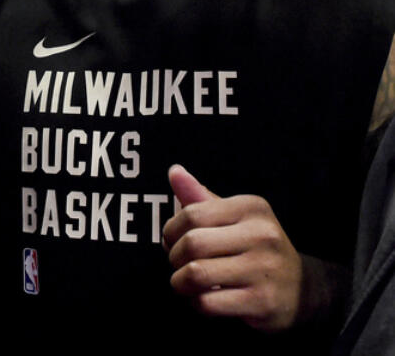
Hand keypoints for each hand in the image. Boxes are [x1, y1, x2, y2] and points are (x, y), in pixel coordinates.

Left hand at [163, 165, 302, 331]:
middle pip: (192, 244)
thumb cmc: (255, 247)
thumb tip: (174, 171)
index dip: (171, 230)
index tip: (173, 241)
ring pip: (196, 274)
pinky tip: (205, 298)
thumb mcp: (233, 217)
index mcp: (252, 208)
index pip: (191, 214)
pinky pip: (207, 302)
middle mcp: (262, 235)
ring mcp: (264, 269)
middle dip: (174, 257)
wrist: (302, 290)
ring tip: (187, 282)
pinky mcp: (262, 302)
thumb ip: (199, 196)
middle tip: (179, 264)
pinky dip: (196, 302)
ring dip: (180, 282)